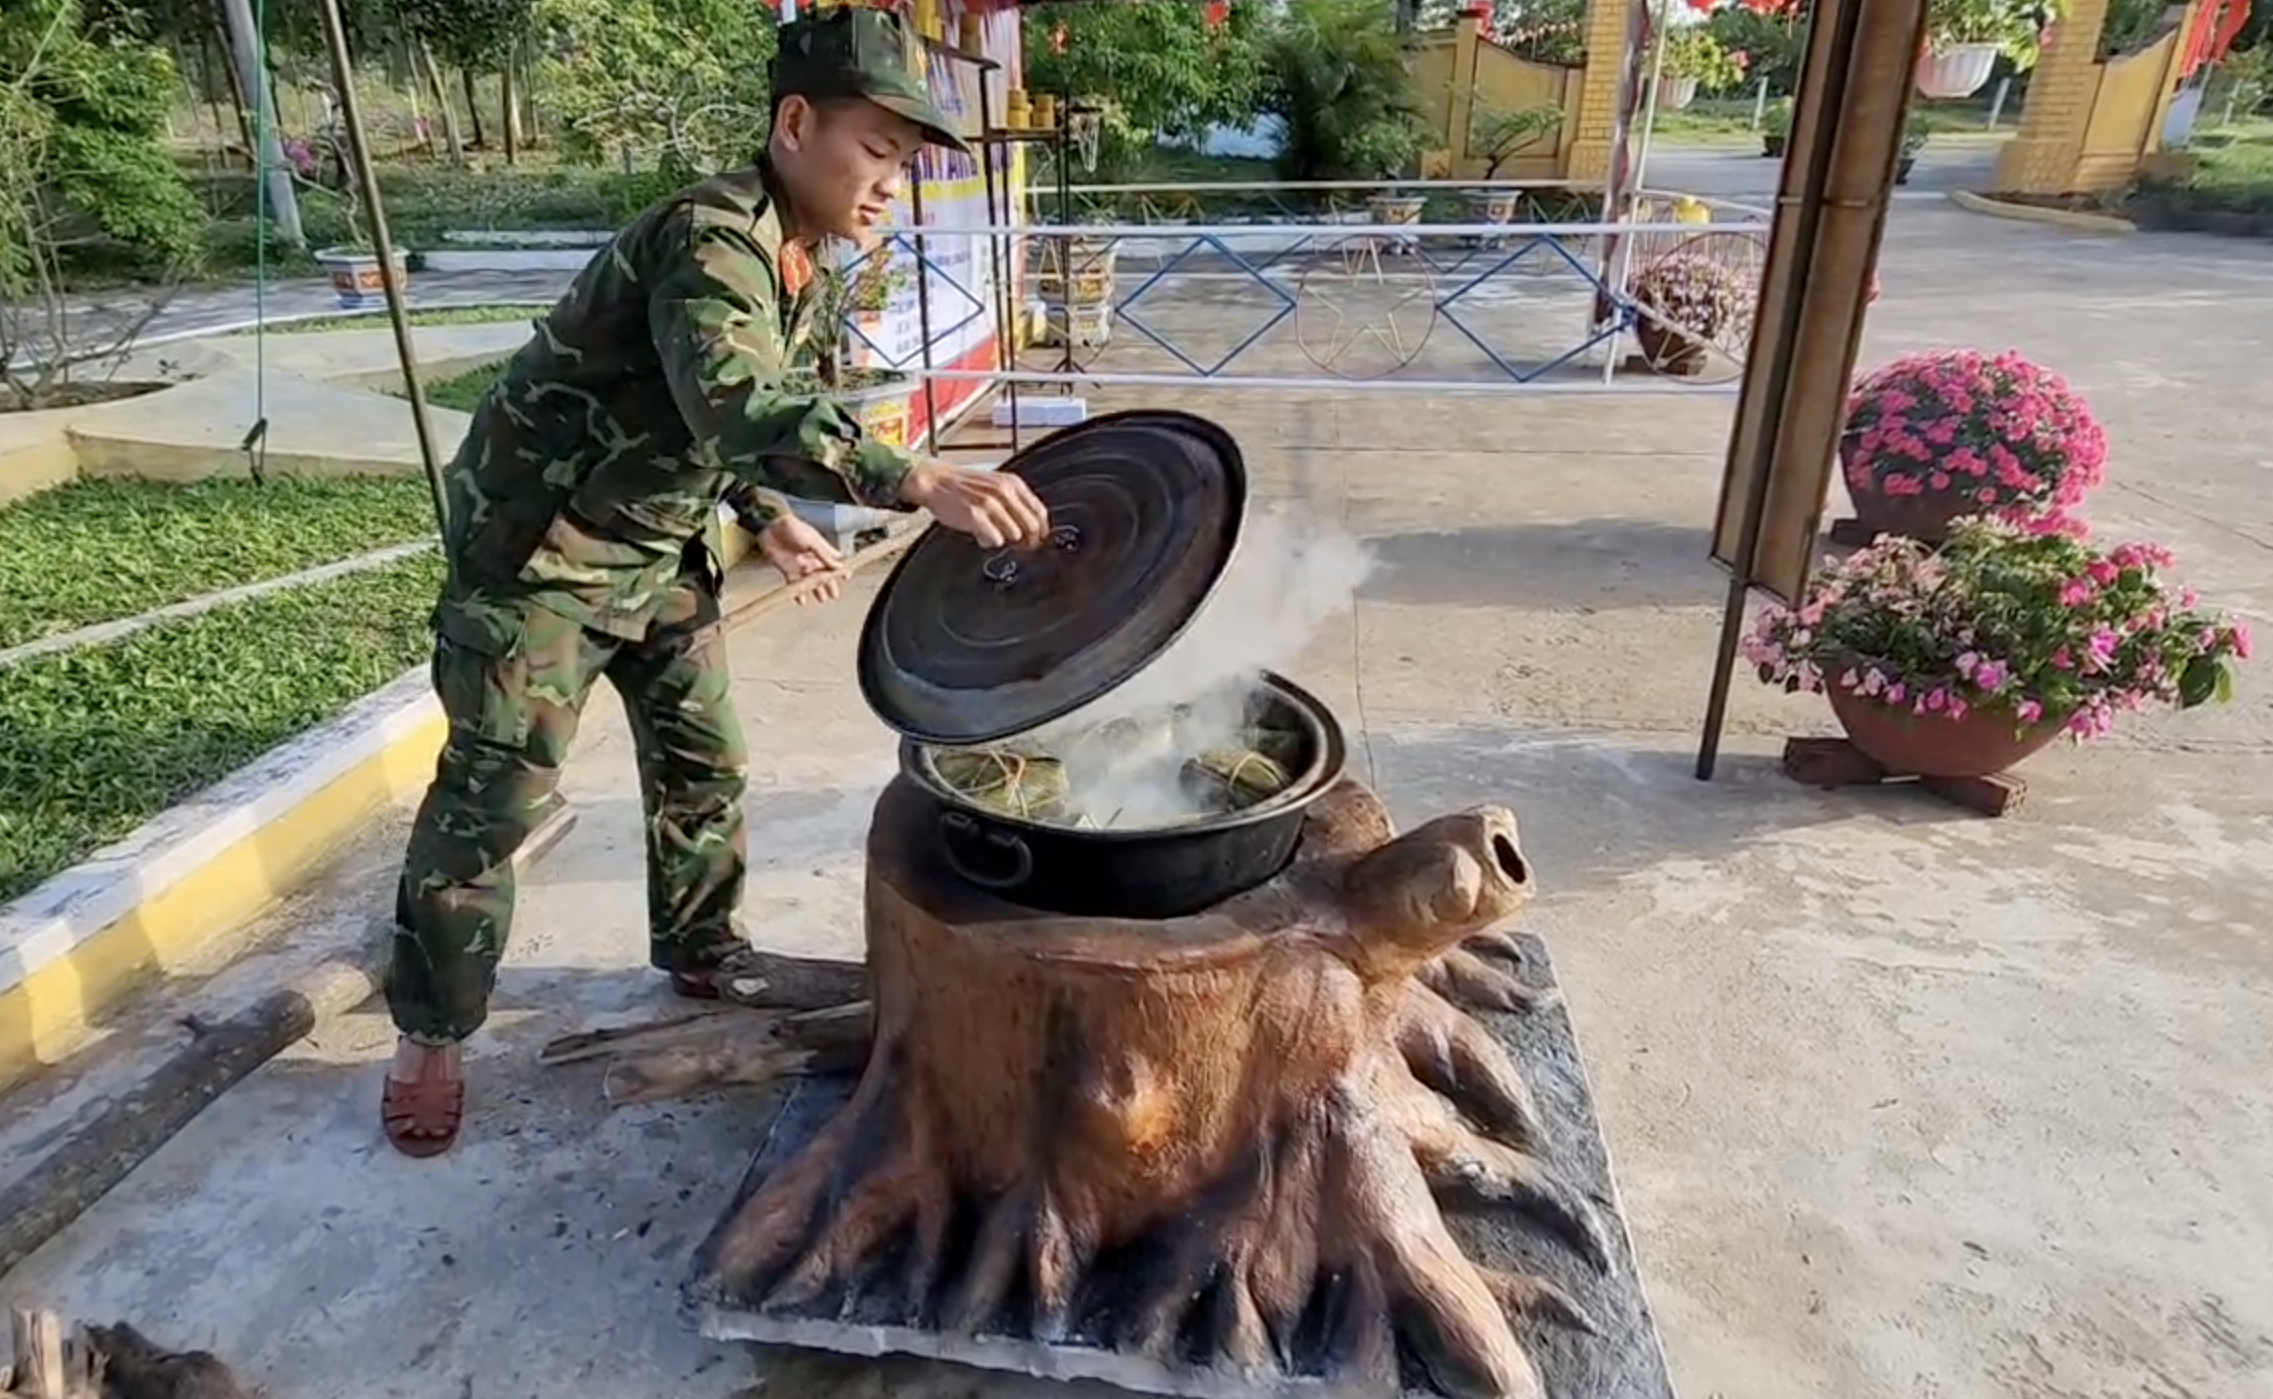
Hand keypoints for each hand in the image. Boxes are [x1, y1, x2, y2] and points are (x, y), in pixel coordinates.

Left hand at [755, 514, 846, 605]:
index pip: (834, 562)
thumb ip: (826, 555)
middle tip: (833, 595)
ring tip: (821, 599)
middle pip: (823, 575)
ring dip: (816, 590)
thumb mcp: (813, 541)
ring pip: (810, 582)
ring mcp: (800, 565)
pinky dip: (798, 593)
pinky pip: (794, 584)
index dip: (841, 569)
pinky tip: (802, 601)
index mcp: (820, 551)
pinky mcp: (787, 570)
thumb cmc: (792, 528)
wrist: (771, 527)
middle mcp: (811, 559)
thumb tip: (839, 566)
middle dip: (829, 585)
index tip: (846, 577)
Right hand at [900, 462, 1048, 548]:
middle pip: (1032, 526)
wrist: (936, 481)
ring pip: (1015, 535)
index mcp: (1013, 484)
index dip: (1040, 531)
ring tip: (991, 534)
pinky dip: (989, 541)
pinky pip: (995, 539)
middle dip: (1027, 541)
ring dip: (1005, 540)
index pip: (1040, 512)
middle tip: (1017, 546)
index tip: (1035, 540)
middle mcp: (1004, 492)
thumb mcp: (996, 485)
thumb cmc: (965, 486)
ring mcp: (990, 503)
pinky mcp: (976, 515)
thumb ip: (1014, 503)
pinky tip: (980, 534)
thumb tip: (1032, 530)